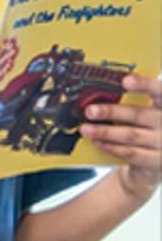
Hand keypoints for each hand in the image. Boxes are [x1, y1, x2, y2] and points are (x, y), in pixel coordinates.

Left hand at [85, 73, 161, 198]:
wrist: (157, 157)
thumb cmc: (148, 127)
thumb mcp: (146, 111)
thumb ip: (132, 102)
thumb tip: (101, 93)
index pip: (159, 90)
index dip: (144, 84)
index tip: (125, 80)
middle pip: (139, 115)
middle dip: (112, 112)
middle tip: (90, 111)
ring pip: (132, 135)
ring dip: (105, 132)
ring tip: (86, 129)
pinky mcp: (157, 161)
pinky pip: (131, 153)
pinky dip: (111, 147)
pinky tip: (97, 142)